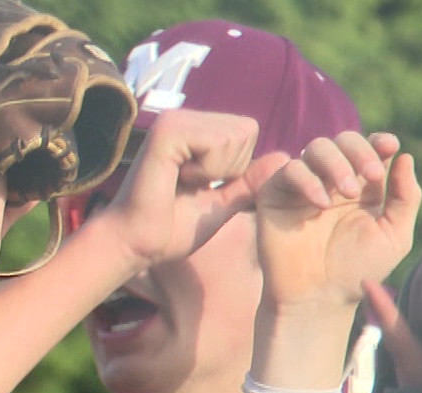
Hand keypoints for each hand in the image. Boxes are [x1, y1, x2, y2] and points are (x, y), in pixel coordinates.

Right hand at [92, 109, 284, 271]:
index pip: (248, 131)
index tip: (204, 186)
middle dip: (230, 168)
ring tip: (183, 182)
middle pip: (246, 131)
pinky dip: (206, 170)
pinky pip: (215, 143)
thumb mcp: (221, 205)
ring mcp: (174, 120)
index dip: (238, 167)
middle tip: (193, 185)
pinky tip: (178, 179)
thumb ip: (248, 183)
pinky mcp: (168, 131)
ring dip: (217, 171)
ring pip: (234, 136)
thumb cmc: (172, 228)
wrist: (138, 244)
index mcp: (195, 131)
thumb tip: (284, 158)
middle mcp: (185, 118)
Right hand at [258, 133, 420, 310]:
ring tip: (346, 192)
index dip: (379, 142)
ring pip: (317, 147)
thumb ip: (405, 197)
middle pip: (345, 140)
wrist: (318, 299)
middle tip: (371, 175)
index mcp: (364, 187)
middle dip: (360, 151)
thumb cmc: (358, 272)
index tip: (390, 146)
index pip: (371, 149)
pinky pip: (290, 169)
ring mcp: (305, 185)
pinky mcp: (277, 194)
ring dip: (336, 163)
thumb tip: (405, 155)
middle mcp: (334, 181)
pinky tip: (320, 203)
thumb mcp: (394, 236)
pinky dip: (307, 180)